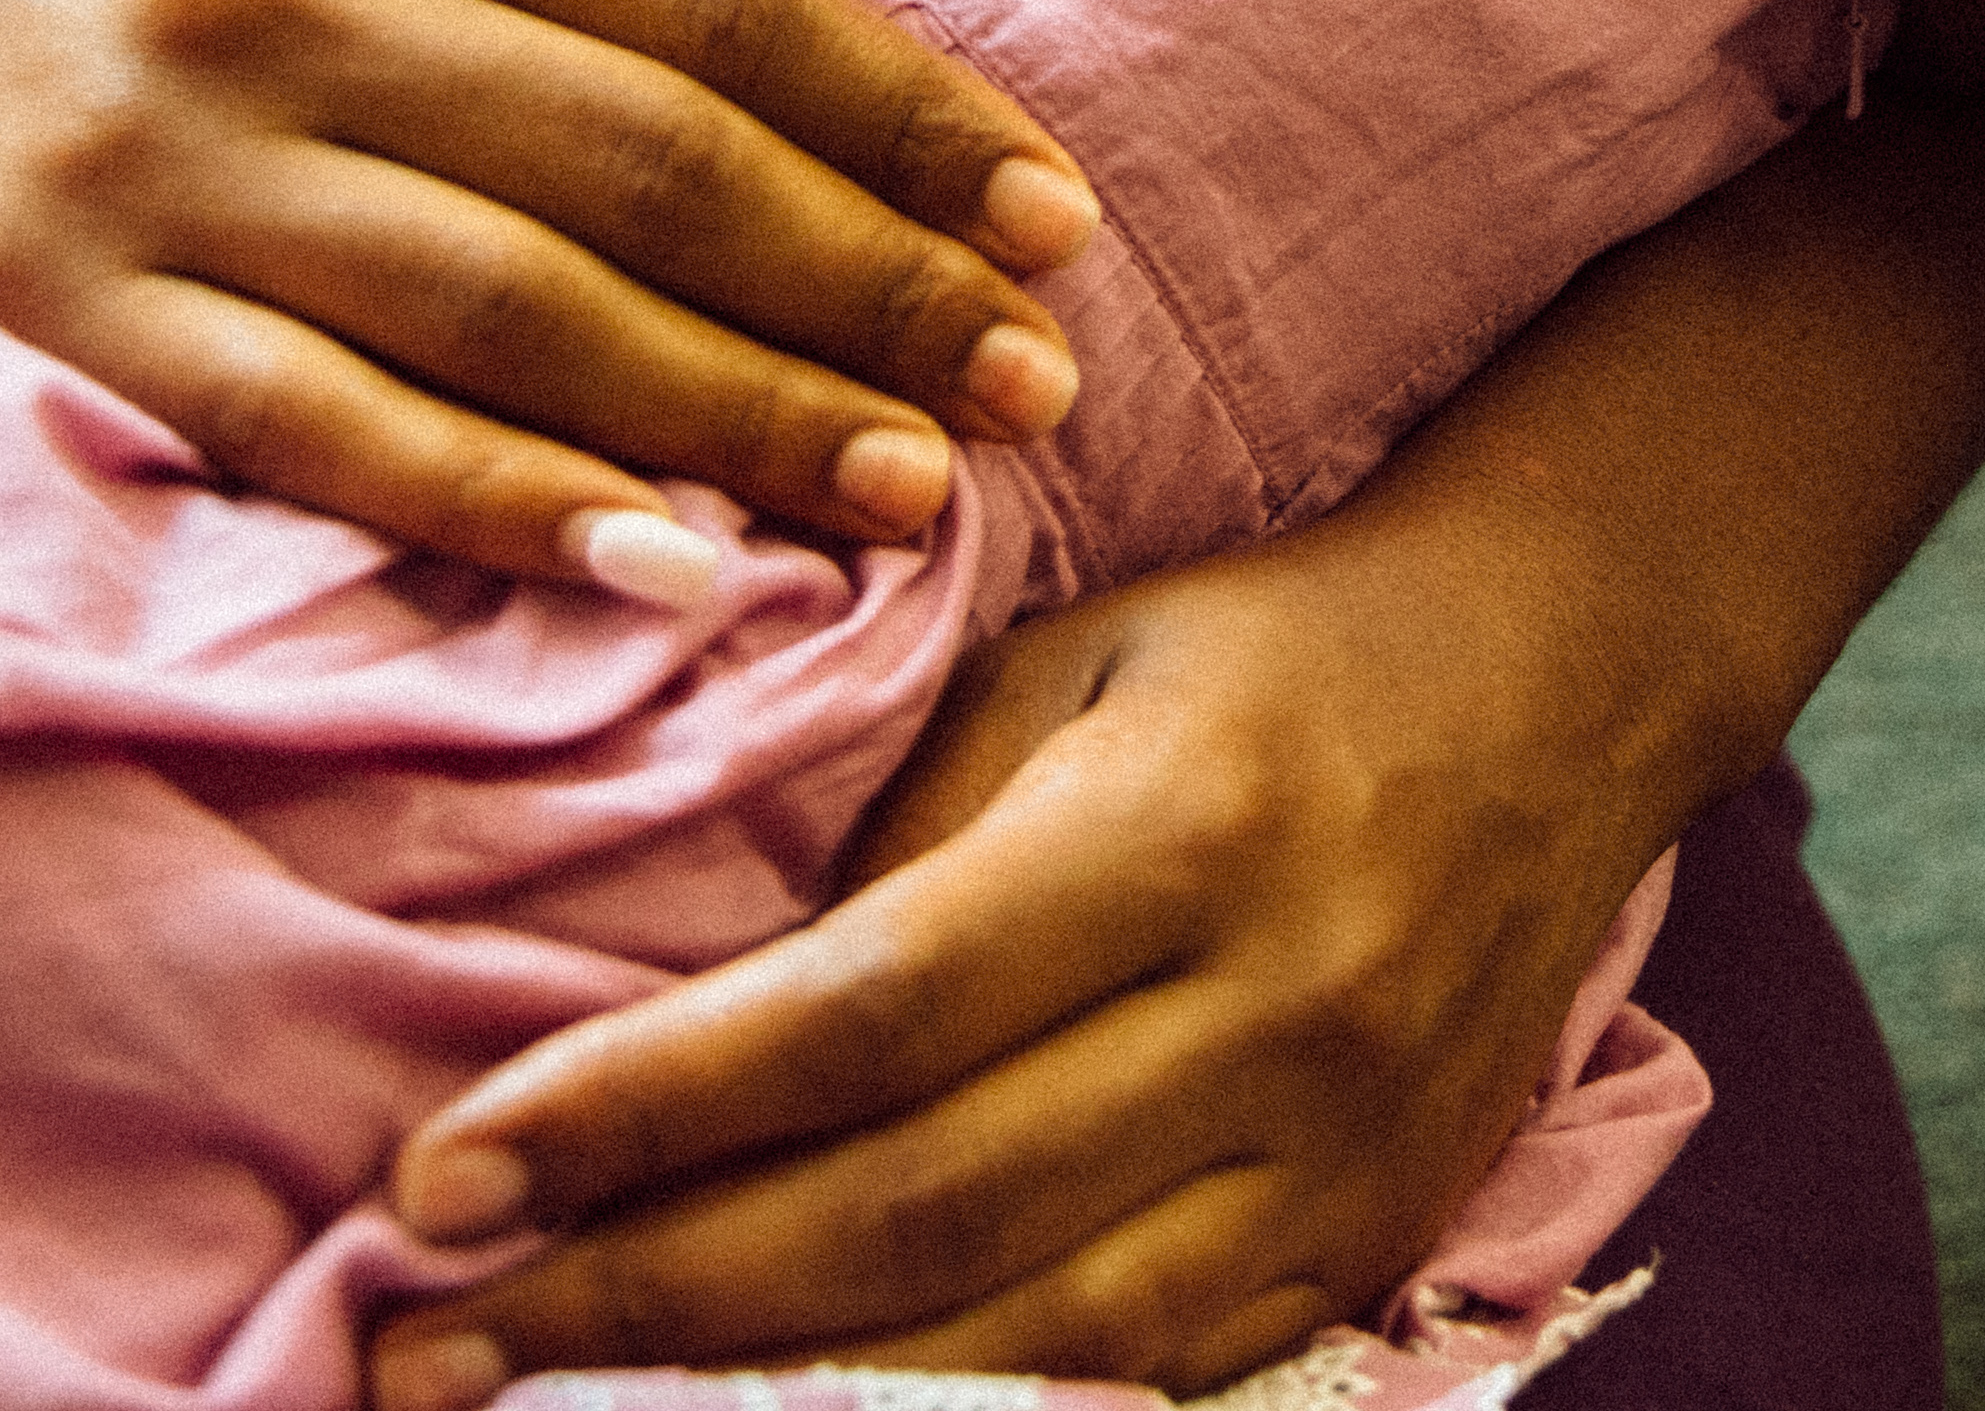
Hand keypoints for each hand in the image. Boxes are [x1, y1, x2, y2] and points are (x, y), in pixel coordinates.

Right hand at [0, 0, 1108, 585]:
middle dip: (860, 287)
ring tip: (905, 498)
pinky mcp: (67, 307)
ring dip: (732, 418)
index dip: (904, 117)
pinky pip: (329, 431)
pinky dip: (508, 508)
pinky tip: (670, 571)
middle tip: (1036, 388)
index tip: (1055, 222)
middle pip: (636, 159)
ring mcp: (159, 148)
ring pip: (508, 309)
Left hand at [361, 529, 1659, 1395]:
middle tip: (419, 1342)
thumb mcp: (1070, 662)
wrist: (1566, 683)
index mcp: (1176, 831)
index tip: (438, 1179)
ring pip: (1018, 1351)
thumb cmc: (1269, 649)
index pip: (864, 1014)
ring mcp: (1334, 1161)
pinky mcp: (1364, 1251)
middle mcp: (1270, 1015)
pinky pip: (1131, 1392)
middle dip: (638, 1297)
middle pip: (915, 1212)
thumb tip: (688, 1049)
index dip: (641, 1115)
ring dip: (757, 1405)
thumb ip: (894, 845)